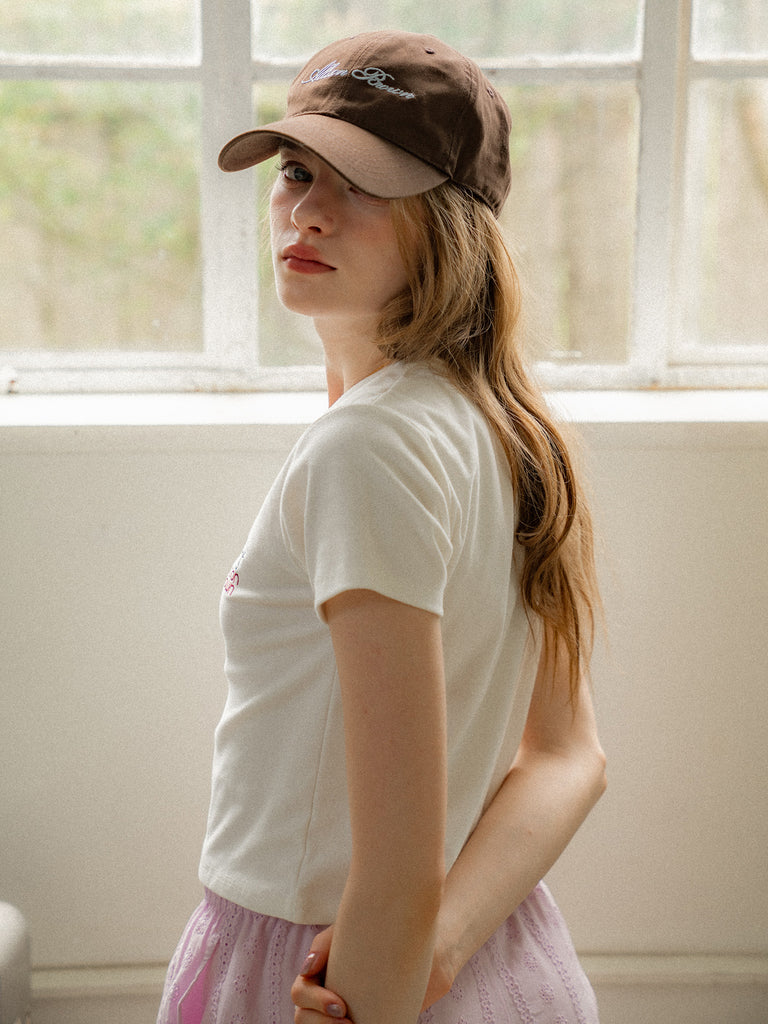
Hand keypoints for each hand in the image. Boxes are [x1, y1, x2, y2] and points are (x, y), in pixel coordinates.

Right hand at [291, 925, 460, 1020]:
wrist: (419, 948)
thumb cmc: (376, 935)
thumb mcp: (348, 932)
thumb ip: (325, 943)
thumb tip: (308, 966)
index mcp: (315, 977)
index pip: (300, 994)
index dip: (315, 1003)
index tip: (342, 1006)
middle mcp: (320, 999)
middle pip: (303, 1018)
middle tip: (349, 1023)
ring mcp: (335, 1015)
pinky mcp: (355, 1020)